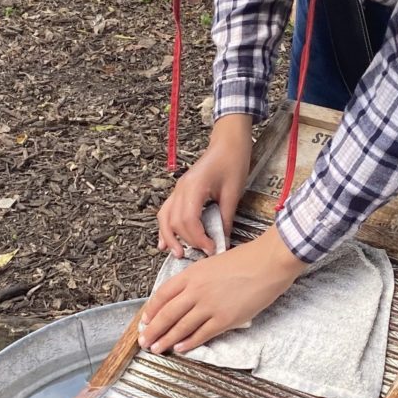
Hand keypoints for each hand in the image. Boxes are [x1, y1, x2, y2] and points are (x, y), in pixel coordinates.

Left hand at [139, 229, 307, 354]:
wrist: (269, 263)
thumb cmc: (247, 260)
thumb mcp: (214, 263)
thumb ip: (198, 279)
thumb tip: (189, 295)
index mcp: (192, 274)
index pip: (163, 295)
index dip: (151, 310)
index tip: (145, 320)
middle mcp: (196, 291)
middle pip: (167, 314)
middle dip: (153, 330)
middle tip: (144, 341)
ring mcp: (210, 306)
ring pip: (181, 327)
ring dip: (167, 340)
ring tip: (157, 348)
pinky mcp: (225, 319)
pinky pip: (202, 334)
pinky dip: (189, 343)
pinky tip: (181, 348)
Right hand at [157, 115, 253, 257]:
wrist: (228, 143)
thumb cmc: (232, 162)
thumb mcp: (233, 192)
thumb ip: (226, 217)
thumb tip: (223, 240)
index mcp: (193, 187)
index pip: (188, 220)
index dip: (198, 238)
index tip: (211, 249)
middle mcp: (181, 188)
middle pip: (174, 222)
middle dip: (186, 241)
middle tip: (199, 254)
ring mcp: (178, 189)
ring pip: (164, 217)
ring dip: (169, 236)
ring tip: (177, 253)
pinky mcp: (181, 190)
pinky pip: (167, 211)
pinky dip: (166, 226)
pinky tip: (166, 240)